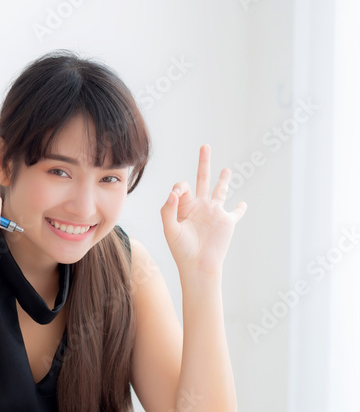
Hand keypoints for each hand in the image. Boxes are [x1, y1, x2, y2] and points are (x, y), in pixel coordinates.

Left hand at [160, 145, 246, 277]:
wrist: (198, 265)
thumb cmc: (181, 249)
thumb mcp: (169, 229)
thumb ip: (168, 210)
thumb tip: (173, 193)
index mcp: (184, 206)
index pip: (182, 187)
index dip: (179, 187)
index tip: (177, 195)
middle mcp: (200, 206)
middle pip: (202, 179)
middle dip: (203, 163)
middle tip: (205, 146)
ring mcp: (214, 212)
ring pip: (220, 191)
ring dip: (223, 180)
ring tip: (226, 169)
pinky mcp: (227, 221)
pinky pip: (236, 213)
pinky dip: (241, 208)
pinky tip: (243, 203)